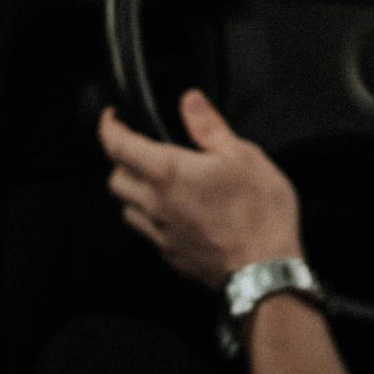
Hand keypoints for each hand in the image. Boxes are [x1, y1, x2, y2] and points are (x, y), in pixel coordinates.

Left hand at [98, 92, 302, 285]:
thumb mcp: (243, 155)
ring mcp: (162, 233)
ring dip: (134, 191)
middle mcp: (156, 203)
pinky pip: (148, 232)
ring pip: (127, 208)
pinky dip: (153, 218)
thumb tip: (190, 102)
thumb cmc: (259, 215)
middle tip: (138, 149)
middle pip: (115, 179)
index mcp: (169, 173)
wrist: (264, 271)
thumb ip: (209, 127)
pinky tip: (176, 213)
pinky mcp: (171, 255)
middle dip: (121, 160)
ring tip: (156, 181)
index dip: (109, 127)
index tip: (112, 119)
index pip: (118, 146)